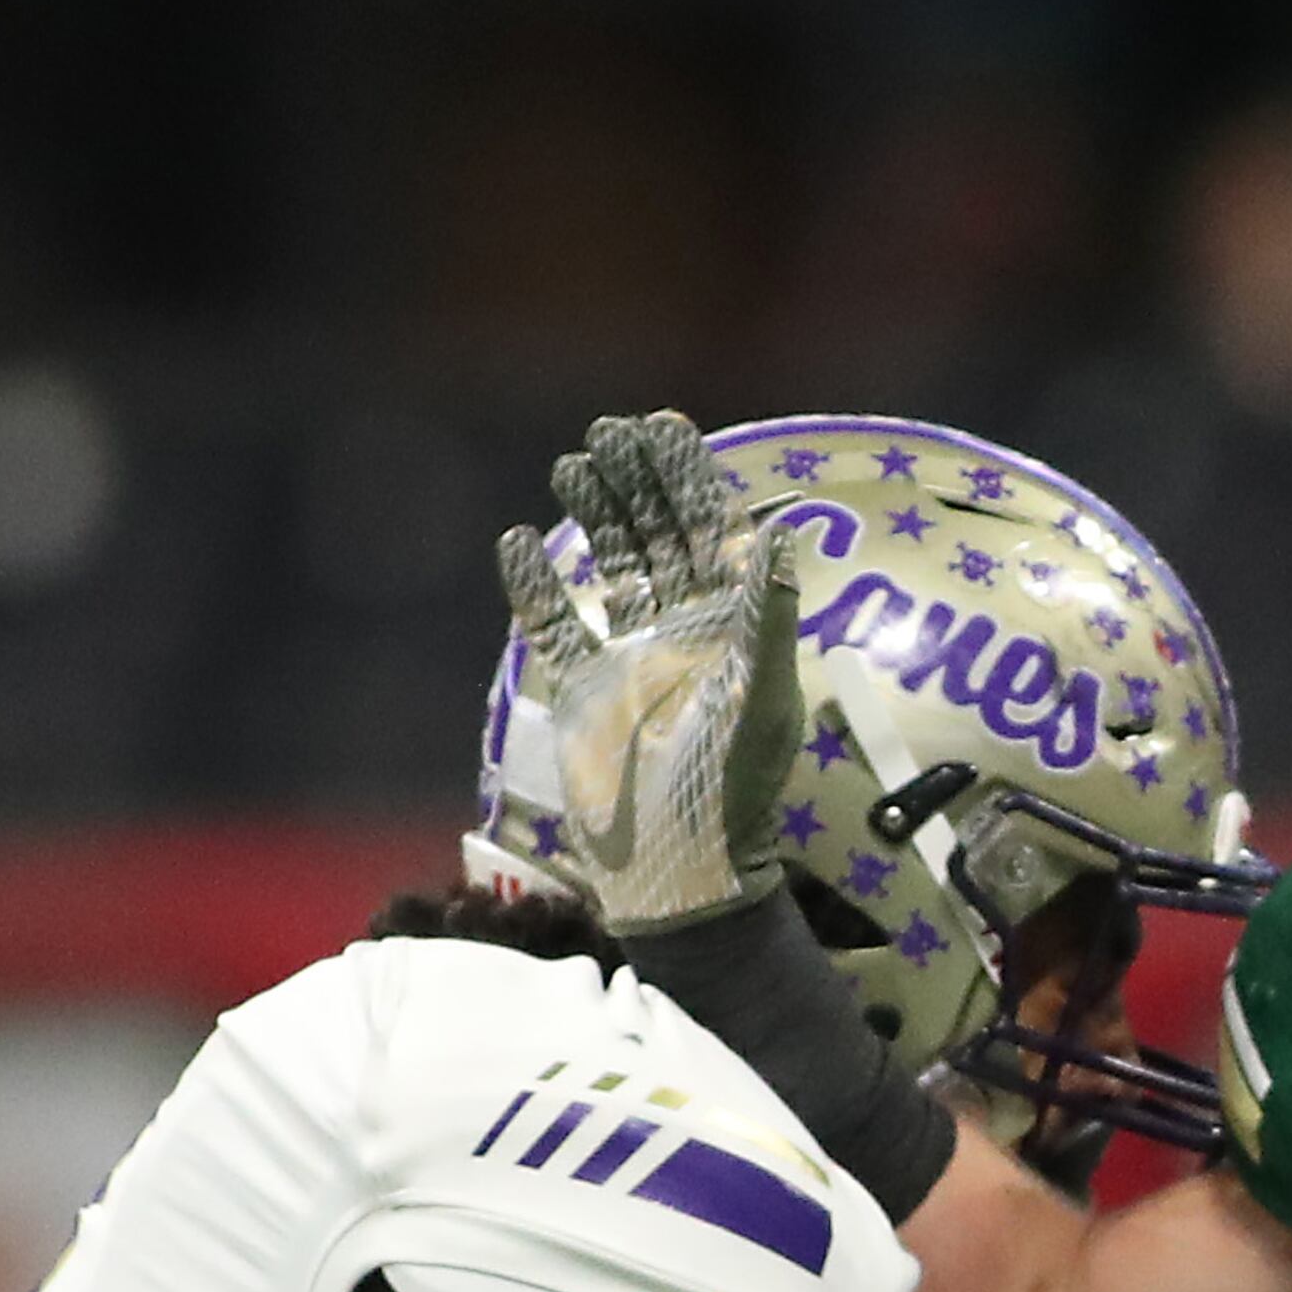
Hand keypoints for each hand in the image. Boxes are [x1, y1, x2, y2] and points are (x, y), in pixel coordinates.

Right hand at [484, 411, 811, 931]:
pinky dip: (534, 584)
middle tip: (608, 431)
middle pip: (658, 535)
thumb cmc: (733, 787)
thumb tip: (776, 531)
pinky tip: (515, 541)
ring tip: (571, 464)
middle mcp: (684, 632)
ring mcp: (631, 658)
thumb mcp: (763, 697)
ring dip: (592, 515)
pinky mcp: (584, 690)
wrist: (681, 864)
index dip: (688, 478)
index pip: (711, 532)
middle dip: (635, 481)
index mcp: (734, 626)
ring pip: (610, 567)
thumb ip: (767, 615)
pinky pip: (554, 624)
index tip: (663, 427)